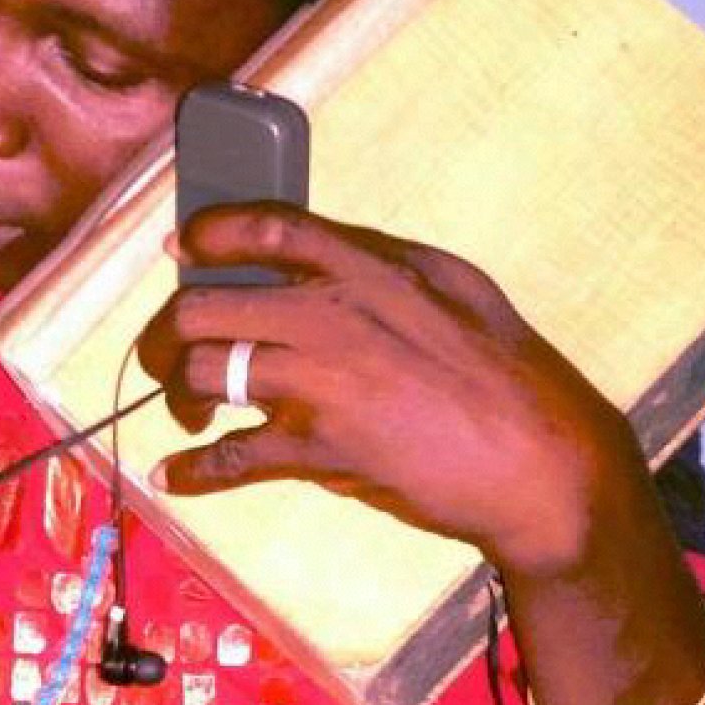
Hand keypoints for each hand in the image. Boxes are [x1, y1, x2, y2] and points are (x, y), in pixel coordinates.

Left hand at [137, 204, 641, 577]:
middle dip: (162, 333)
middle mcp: (331, 314)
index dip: (205, 233)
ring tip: (183, 410)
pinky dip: (193, 472)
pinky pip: (229, 458)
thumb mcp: (450, 284)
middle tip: (164, 352)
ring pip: (200, 374)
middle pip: (200, 307)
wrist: (541, 461)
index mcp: (367, 265)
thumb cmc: (505, 370)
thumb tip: (316, 254)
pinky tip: (175, 476)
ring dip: (174, 395)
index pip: (260, 227)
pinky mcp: (319, 450)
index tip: (180, 249)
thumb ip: (377, 264)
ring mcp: (320, 383)